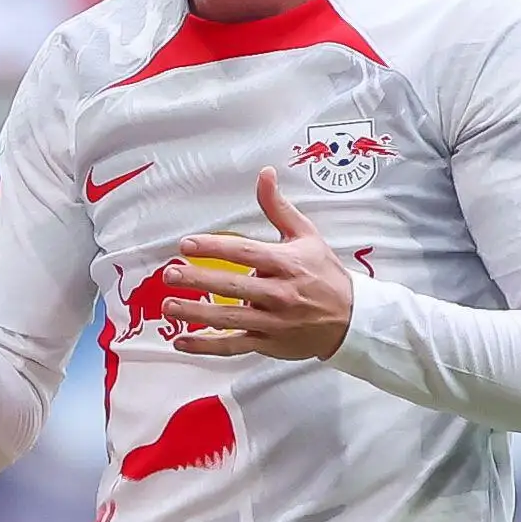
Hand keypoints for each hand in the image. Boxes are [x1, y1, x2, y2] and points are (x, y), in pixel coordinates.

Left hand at [174, 170, 359, 363]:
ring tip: (168, 306)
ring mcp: (273, 321)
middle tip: (170, 274)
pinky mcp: (268, 343)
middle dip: (198, 280)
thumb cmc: (325, 274)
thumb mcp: (307, 236)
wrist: (351, 318)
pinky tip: (181, 341)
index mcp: (286, 263)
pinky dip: (206, 346)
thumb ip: (278, 208)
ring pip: (229, 318)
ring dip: (196, 313)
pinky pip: (233, 346)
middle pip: (233, 285)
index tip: (187, 245)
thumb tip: (264, 175)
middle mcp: (279, 293)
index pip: (245, 252)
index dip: (214, 248)